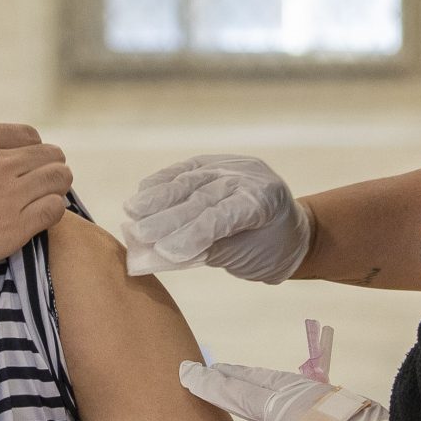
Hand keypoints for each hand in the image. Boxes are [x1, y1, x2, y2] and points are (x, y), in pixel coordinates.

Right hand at [0, 123, 72, 270]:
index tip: (26, 163)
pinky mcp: (18, 225)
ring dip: (56, 187)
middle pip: (50, 154)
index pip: (28, 135)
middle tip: (42, 180)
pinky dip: (52, 210)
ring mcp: (11, 193)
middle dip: (50, 165)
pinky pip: (54, 209)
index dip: (31, 150)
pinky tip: (42, 215)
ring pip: (58, 178)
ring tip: (47, 196)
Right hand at [122, 155, 314, 282]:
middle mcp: (250, 176)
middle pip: (202, 195)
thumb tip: (159, 253)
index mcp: (265, 201)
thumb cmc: (268, 253)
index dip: (191, 234)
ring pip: (190, 178)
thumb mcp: (245, 259)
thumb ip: (204, 252)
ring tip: (131, 211)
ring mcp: (234, 165)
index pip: (221, 216)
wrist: (289, 232)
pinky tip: (142, 193)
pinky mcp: (217, 161)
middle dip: (167, 216)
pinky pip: (186, 169)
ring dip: (157, 195)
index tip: (163, 252)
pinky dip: (162, 181)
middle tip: (139, 234)